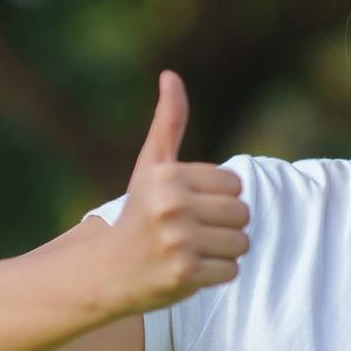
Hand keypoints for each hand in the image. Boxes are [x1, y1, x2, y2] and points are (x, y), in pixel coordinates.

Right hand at [108, 71, 250, 314]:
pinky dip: (216, 275)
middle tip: (192, 233)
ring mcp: (178, 241)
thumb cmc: (138, 214)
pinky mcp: (185, 274)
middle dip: (224, 226)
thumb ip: (168, 123)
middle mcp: (172, 205)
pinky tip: (188, 270)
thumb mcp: (151, 167)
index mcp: (168, 176)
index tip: (190, 207)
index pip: (235, 185)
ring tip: (191, 251)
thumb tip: (171, 75)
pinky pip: (232, 271)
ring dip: (222, 251)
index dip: (219, 199)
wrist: (108, 271)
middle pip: (243, 213)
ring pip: (241, 243)